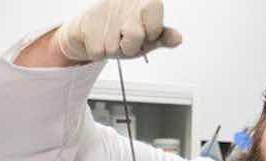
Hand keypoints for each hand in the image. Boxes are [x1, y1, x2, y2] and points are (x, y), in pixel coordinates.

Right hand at [57, 0, 182, 61]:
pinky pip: (98, 51)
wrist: (89, 31)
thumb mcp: (148, 37)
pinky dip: (99, 51)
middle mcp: (126, 1)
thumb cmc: (123, 34)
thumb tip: (178, 38)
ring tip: (110, 38)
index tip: (144, 33)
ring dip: (113, 49)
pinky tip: (99, 39)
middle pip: (135, 36)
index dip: (150, 36)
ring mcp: (105, 9)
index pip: (155, 26)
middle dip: (130, 46)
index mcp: (145, 2)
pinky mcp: (88, 21)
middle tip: (125, 39)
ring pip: (115, 47)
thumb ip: (163, 37)